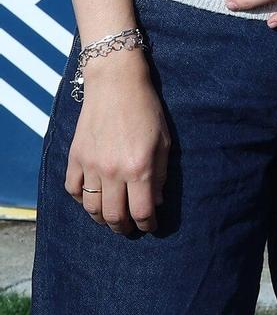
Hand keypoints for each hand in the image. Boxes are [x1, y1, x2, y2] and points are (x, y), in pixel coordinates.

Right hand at [65, 53, 169, 234]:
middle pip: (114, 215)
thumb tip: (155, 202)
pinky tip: (91, 199)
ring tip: (110, 219)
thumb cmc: (146, 111)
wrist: (116, 85)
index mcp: (139, 168)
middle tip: (128, 229)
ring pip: (91, 208)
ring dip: (101, 219)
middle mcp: (113, 172)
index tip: (150, 227)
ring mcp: (91, 166)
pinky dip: (81, 200)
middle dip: (123, 227)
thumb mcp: (164, 141)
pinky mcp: (75, 158)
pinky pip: (73, 190)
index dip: (147, 225)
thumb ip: (160, 174)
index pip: (141, 211)